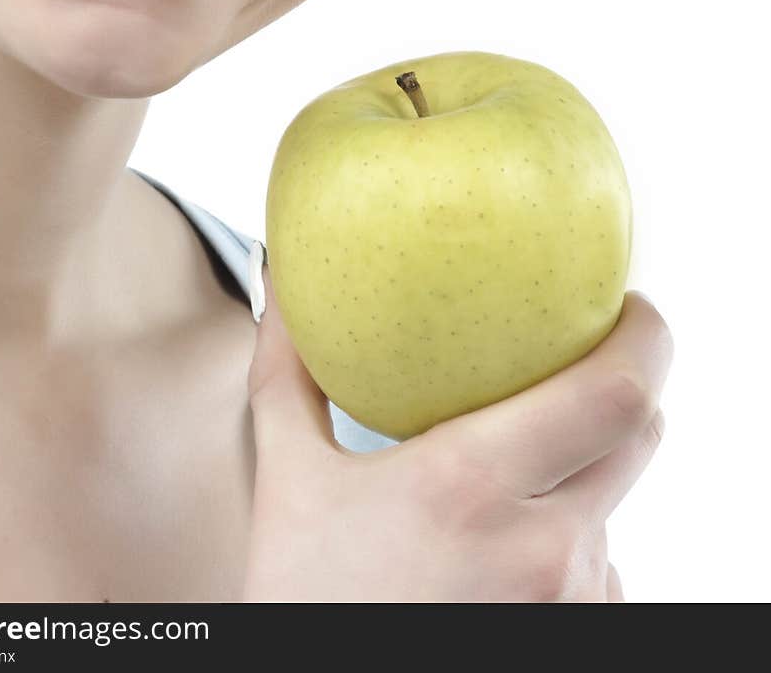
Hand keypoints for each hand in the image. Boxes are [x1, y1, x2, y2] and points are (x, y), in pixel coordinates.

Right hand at [243, 269, 672, 601]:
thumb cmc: (309, 603)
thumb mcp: (288, 485)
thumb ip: (290, 377)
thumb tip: (282, 288)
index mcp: (473, 486)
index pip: (614, 394)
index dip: (643, 337)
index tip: (627, 304)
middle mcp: (543, 549)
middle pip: (638, 434)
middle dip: (623, 386)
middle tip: (585, 355)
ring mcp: (571, 601)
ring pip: (614, 502)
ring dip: (582, 471)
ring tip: (520, 466)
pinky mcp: (581, 637)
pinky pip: (599, 565)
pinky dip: (567, 538)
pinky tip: (505, 545)